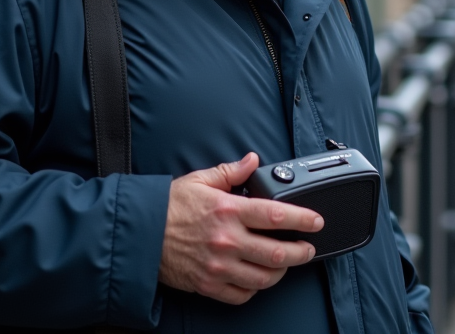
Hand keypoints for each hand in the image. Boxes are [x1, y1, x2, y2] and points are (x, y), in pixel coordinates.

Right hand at [159, 153, 322, 304]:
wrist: (138, 234)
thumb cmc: (168, 206)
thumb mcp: (200, 180)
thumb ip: (231, 172)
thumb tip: (252, 161)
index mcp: (228, 211)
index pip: (276, 216)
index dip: (302, 219)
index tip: (316, 221)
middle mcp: (226, 240)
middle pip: (277, 253)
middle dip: (301, 252)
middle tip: (309, 248)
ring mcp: (218, 266)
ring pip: (264, 277)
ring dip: (281, 272)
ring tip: (285, 263)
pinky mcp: (208, 285)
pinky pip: (242, 294)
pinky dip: (255, 288)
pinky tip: (257, 278)